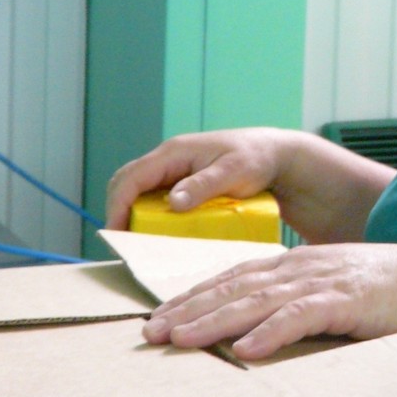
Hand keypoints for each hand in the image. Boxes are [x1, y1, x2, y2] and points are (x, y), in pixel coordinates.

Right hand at [106, 128, 393, 241]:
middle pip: (128, 183)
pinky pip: (158, 196)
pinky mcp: (186, 180)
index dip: (117, 205)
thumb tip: (172, 203)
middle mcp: (170, 159)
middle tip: (123, 243)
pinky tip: (162, 234)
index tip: (116, 234)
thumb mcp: (234, 172)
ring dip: (134, 214)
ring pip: (141, 191)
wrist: (279, 154)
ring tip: (138, 243)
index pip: (131, 178)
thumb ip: (204, 186)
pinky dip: (152, 214)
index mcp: (174, 152)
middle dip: (119, 210)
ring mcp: (176, 169)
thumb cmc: (257, 159)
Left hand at [142, 242, 396, 359]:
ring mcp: (321, 283)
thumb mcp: (329, 287)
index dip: (194, 295)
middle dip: (189, 309)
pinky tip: (246, 350)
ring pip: (256, 301)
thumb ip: (296, 301)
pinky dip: (271, 332)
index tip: (161, 315)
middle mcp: (299, 269)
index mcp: (293, 264)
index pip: (232, 277)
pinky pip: (301, 317)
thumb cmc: (382, 290)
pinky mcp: (345, 301)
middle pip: (232, 287)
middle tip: (151, 333)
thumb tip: (258, 329)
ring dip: (215, 321)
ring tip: (182, 339)